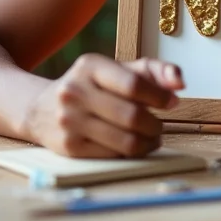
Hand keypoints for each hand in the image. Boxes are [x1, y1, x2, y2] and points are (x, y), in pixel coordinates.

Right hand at [24, 54, 184, 157]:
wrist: (40, 109)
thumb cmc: (93, 86)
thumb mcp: (119, 69)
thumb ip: (154, 71)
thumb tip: (179, 84)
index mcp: (91, 66)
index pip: (134, 84)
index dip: (159, 96)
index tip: (172, 103)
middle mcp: (75, 91)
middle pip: (131, 116)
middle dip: (155, 124)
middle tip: (161, 125)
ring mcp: (69, 120)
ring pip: (124, 140)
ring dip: (147, 142)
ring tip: (152, 137)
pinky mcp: (68, 147)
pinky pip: (112, 155)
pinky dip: (131, 153)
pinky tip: (134, 145)